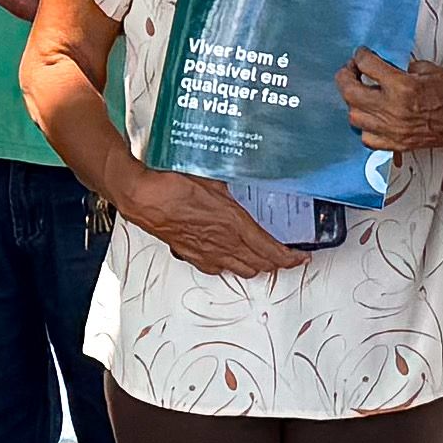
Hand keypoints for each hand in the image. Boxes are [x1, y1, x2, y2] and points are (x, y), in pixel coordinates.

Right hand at [118, 165, 301, 282]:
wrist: (142, 195)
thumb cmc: (171, 184)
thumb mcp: (213, 176)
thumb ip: (232, 182)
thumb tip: (247, 172)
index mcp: (233, 223)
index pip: (270, 249)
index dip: (289, 257)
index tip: (300, 257)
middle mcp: (223, 242)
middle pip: (260, 264)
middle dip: (277, 263)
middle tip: (287, 259)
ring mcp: (207, 252)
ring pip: (241, 270)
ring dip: (257, 267)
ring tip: (266, 262)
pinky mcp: (192, 255)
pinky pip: (219, 268)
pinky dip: (232, 267)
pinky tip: (232, 261)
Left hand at [337, 46, 442, 155]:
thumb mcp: (430, 69)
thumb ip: (403, 67)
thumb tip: (385, 66)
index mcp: (403, 87)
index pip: (367, 65)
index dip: (361, 56)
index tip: (362, 55)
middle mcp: (394, 110)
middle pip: (350, 92)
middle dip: (346, 76)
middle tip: (350, 70)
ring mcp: (394, 130)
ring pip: (354, 116)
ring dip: (353, 102)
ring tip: (360, 93)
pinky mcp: (397, 144)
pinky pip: (367, 138)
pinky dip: (365, 127)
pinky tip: (371, 117)